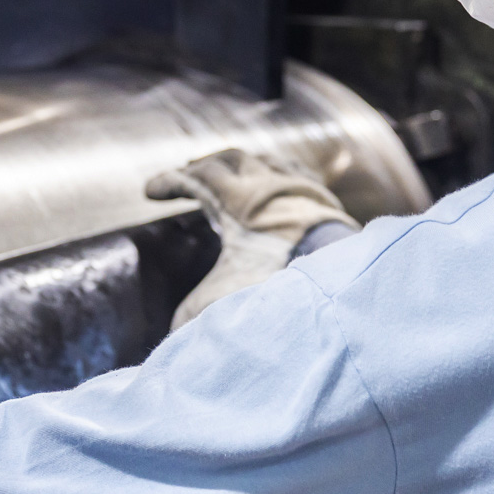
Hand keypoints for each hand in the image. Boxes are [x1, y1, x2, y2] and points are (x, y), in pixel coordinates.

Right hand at [145, 149, 356, 327]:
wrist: (343, 282)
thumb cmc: (280, 285)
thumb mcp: (223, 302)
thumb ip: (191, 316)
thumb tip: (172, 333)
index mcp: (236, 201)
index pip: (193, 180)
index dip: (168, 182)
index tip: (150, 190)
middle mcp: (266, 185)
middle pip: (226, 160)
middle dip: (202, 165)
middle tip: (187, 171)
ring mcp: (299, 188)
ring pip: (263, 160)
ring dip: (241, 164)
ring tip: (229, 170)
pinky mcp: (324, 200)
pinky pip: (296, 172)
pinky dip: (277, 171)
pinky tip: (279, 180)